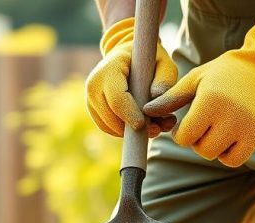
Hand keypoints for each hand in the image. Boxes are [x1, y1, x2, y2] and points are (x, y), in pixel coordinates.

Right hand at [86, 17, 177, 137]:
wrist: (129, 57)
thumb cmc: (149, 61)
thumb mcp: (163, 63)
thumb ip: (164, 79)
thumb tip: (156, 96)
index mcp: (110, 68)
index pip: (116, 98)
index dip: (130, 114)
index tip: (143, 125)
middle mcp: (94, 84)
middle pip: (110, 117)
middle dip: (132, 128)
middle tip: (157, 130)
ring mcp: (90, 98)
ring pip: (108, 126)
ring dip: (130, 132)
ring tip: (154, 127)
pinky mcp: (93, 109)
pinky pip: (107, 128)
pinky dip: (124, 131)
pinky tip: (140, 125)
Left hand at [144, 13, 254, 167]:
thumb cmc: (225, 72)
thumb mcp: (196, 79)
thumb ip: (171, 98)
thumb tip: (146, 111)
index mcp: (210, 101)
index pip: (185, 137)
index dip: (181, 133)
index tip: (186, 123)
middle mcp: (228, 116)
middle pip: (200, 149)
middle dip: (197, 140)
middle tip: (203, 125)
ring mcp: (245, 127)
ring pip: (216, 155)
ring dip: (211, 147)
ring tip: (216, 128)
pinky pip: (234, 160)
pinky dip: (227, 154)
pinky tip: (228, 138)